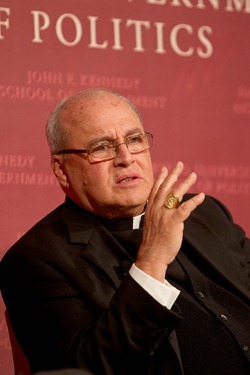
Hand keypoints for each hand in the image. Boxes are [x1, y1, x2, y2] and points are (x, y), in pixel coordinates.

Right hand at [135, 161, 204, 281]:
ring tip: (193, 175)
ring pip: (175, 195)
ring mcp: (164, 215)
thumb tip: (163, 211)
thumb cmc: (152, 243)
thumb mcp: (150, 225)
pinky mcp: (173, 223)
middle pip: (165, 188)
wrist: (150, 256)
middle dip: (173, 175)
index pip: (155, 190)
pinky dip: (193, 202)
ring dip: (185, 183)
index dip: (161, 178)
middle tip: (180, 164)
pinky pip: (184, 209)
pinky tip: (201, 196)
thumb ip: (156, 215)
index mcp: (150, 209)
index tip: (165, 168)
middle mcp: (156, 209)